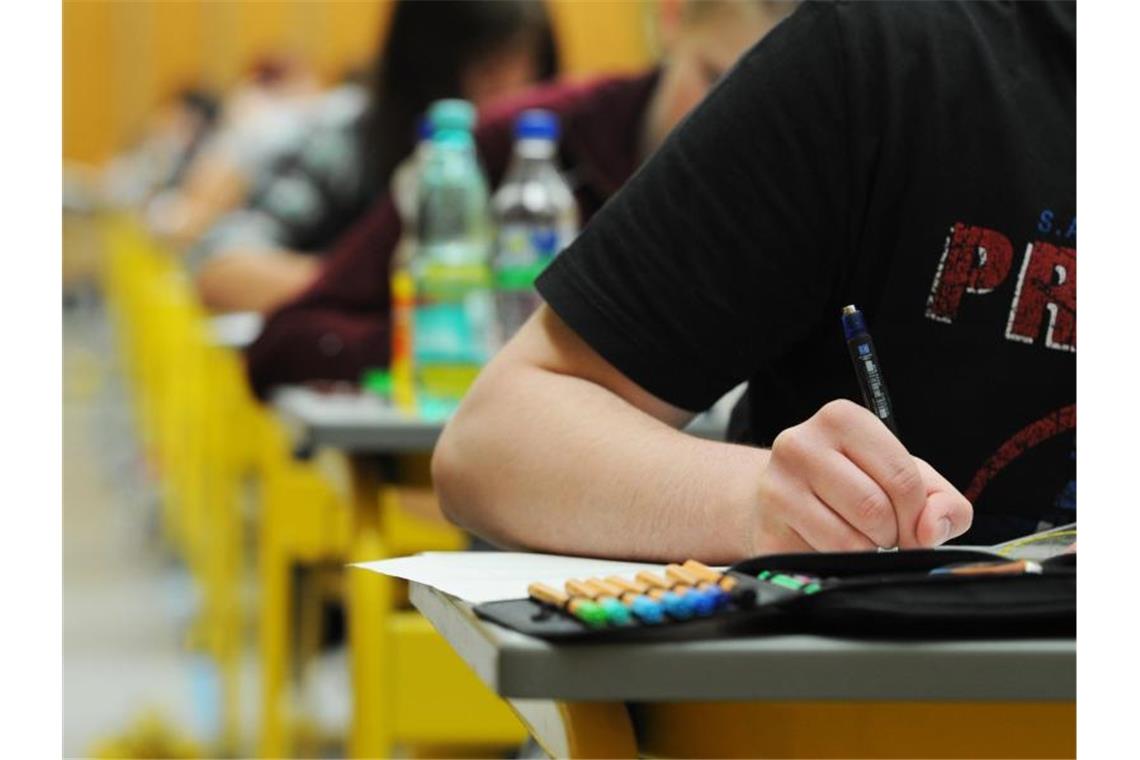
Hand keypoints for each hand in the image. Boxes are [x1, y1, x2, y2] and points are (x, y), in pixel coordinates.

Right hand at [750, 399, 972, 553]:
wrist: (779, 498)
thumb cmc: (850, 482)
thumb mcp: (903, 477)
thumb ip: (942, 500)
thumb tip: (932, 529)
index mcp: (841, 419)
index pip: (902, 478)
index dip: (919, 514)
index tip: (913, 525)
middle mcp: (801, 445)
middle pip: (875, 510)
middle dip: (893, 534)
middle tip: (885, 533)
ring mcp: (777, 487)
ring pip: (850, 540)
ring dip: (867, 550)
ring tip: (858, 536)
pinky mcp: (767, 530)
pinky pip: (824, 561)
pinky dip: (839, 563)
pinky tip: (830, 545)